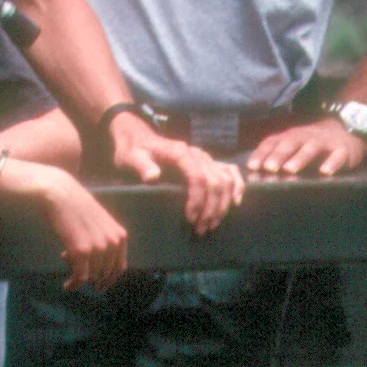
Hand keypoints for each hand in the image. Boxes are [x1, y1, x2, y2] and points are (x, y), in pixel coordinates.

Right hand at [42, 173, 127, 288]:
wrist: (59, 194)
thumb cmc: (76, 206)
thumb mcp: (100, 223)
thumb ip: (105, 241)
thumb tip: (99, 266)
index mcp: (120, 236)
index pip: (119, 268)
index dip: (109, 280)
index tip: (99, 286)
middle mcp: (112, 243)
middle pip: (104, 274)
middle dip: (90, 275)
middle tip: (75, 268)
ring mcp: (97, 248)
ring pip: (91, 276)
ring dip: (78, 275)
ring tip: (65, 259)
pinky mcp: (81, 251)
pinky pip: (79, 277)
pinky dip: (74, 285)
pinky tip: (67, 286)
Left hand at [108, 123, 243, 232]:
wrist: (137, 136)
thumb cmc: (133, 149)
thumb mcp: (129, 156)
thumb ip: (140, 165)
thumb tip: (153, 176)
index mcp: (179, 152)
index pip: (198, 177)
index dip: (198, 200)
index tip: (190, 219)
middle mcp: (197, 154)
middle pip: (215, 182)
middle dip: (211, 209)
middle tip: (200, 229)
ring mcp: (204, 157)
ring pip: (226, 179)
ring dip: (223, 204)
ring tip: (212, 224)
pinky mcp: (207, 162)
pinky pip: (230, 171)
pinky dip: (237, 186)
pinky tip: (236, 202)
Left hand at [245, 116, 366, 177]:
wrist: (345, 129)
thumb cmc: (312, 142)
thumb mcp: (294, 144)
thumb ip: (278, 153)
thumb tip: (256, 171)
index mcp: (290, 136)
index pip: (273, 142)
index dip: (262, 153)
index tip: (252, 166)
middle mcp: (305, 137)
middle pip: (290, 144)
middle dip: (278, 155)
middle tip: (268, 168)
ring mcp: (325, 142)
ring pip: (311, 148)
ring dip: (300, 158)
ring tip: (290, 169)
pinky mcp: (342, 150)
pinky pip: (337, 156)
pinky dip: (332, 163)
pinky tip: (325, 172)